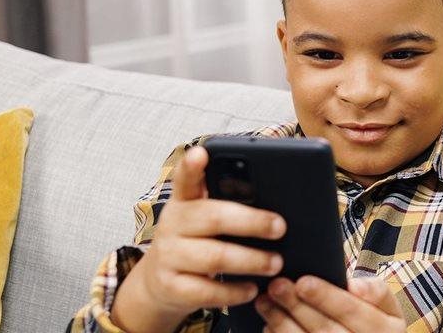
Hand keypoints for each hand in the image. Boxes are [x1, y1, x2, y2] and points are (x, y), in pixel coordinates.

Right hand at [112, 146, 288, 332]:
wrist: (162, 283)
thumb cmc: (198, 242)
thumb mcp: (206, 219)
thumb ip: (231, 204)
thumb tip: (278, 202)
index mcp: (185, 201)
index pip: (185, 178)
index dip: (192, 166)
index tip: (201, 153)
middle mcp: (172, 224)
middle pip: (213, 217)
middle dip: (252, 222)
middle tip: (280, 227)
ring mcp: (168, 256)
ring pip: (214, 257)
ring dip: (251, 260)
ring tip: (276, 263)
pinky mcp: (170, 286)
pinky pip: (206, 291)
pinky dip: (233, 291)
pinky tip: (252, 289)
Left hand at [255, 276, 405, 331]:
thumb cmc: (376, 324)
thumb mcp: (387, 307)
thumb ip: (375, 291)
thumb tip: (354, 286)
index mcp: (387, 331)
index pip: (352, 311)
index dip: (326, 297)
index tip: (302, 281)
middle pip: (326, 330)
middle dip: (298, 307)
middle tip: (276, 286)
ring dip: (282, 323)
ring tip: (265, 302)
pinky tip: (270, 326)